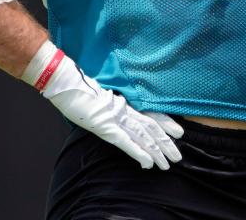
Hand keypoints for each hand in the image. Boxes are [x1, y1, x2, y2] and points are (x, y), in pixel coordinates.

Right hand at [43, 55, 182, 169]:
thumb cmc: (78, 86)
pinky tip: (148, 163)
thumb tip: (115, 110)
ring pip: (143, 136)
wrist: (66, 80)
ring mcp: (116, 117)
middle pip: (152, 127)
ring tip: (167, 165)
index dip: (166, 123)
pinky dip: (139, 152)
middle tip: (177, 157)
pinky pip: (126, 141)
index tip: (179, 133)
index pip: (150, 114)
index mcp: (124, 101)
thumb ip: (110, 104)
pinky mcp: (105, 125)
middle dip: (165, 144)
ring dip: (156, 151)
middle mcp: (124, 108)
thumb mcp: (99, 95)